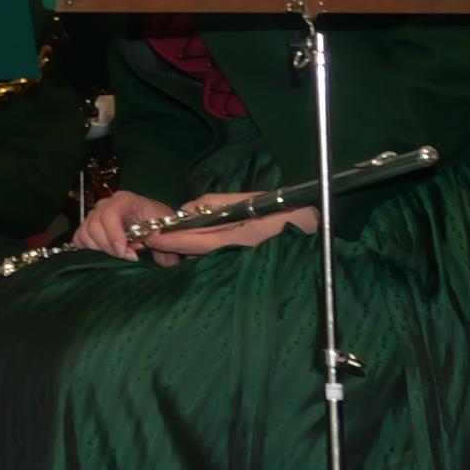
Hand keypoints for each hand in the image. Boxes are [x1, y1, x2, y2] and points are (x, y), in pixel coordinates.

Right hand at [70, 188, 175, 257]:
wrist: (158, 222)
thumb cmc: (161, 223)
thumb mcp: (165, 230)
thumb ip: (160, 242)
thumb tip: (148, 251)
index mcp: (124, 200)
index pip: (109, 214)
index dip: (113, 236)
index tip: (124, 253)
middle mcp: (106, 204)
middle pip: (94, 225)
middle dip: (109, 246)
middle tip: (127, 256)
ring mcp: (95, 214)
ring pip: (85, 233)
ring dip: (100, 248)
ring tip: (119, 254)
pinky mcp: (89, 226)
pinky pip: (79, 238)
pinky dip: (87, 248)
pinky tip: (103, 253)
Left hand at [136, 200, 314, 260]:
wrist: (319, 230)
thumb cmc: (286, 210)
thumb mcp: (247, 201)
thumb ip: (214, 205)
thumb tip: (185, 211)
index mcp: (238, 238)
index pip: (193, 241)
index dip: (169, 239)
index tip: (149, 236)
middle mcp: (237, 255)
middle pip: (196, 253)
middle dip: (175, 247)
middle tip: (152, 240)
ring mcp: (241, 264)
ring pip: (206, 258)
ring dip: (188, 250)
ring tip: (168, 242)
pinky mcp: (246, 268)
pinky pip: (219, 260)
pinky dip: (204, 254)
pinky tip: (194, 247)